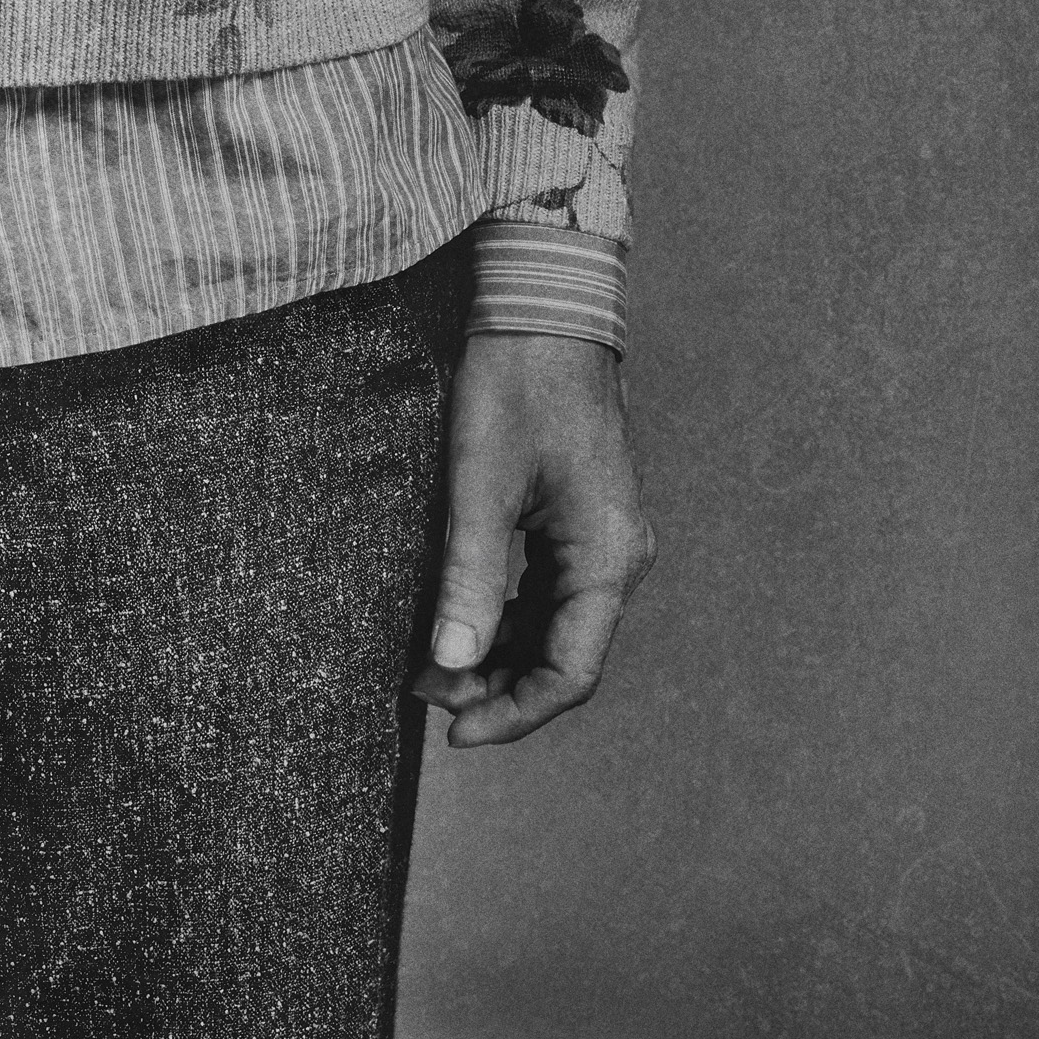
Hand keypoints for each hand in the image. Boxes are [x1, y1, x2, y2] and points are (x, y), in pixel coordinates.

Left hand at [409, 331, 654, 748]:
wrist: (543, 305)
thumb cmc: (515, 382)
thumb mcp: (479, 481)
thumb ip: (468, 577)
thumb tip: (450, 667)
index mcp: (607, 558)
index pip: (569, 672)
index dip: (513, 714)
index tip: (454, 733)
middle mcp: (617, 557)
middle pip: (562, 655)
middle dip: (494, 685)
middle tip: (421, 692)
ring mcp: (601, 537)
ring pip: (552, 625)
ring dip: (495, 652)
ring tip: (427, 664)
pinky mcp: (578, 517)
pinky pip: (546, 589)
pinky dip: (502, 613)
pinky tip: (454, 618)